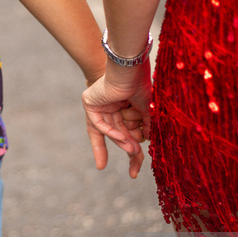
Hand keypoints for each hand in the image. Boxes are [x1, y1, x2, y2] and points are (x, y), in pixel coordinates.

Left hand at [81, 60, 151, 177]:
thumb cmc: (140, 82)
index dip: (124, 148)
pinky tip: (123, 140)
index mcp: (120, 106)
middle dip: (127, 148)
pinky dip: (111, 132)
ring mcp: (97, 105)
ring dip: (122, 141)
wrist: (130, 65)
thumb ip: (145, 124)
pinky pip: (99, 124)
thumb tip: (148, 140)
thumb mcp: (146, 108)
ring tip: (134, 151)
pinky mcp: (89, 103)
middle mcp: (107, 107)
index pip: (119, 131)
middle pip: (115, 134)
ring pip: (109, 131)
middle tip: (134, 168)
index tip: (131, 170)